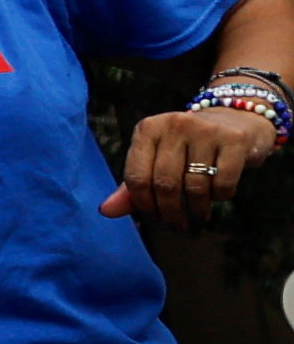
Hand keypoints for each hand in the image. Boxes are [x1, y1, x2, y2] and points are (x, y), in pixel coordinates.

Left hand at [109, 108, 274, 224]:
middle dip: (170, 212)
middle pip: (165, 184)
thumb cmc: (188, 146)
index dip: (144, 204)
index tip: (154, 217)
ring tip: (198, 215)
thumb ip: (133, 185)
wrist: (236, 120)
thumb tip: (105, 211)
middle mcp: (174, 125)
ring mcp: (206, 130)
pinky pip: (223, 183)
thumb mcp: (156, 158)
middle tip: (177, 223)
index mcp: (148, 129)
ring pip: (195, 186)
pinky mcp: (235, 140)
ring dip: (196, 209)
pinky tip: (219, 197)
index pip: (136, 177)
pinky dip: (220, 197)